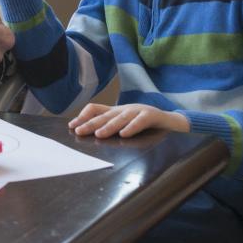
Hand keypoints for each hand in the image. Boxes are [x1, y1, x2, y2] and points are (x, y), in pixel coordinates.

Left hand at [69, 103, 189, 137]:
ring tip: (99, 134)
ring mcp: (138, 110)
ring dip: (109, 126)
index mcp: (116, 111)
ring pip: (122, 118)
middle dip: (91, 123)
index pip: (96, 108)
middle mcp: (125, 109)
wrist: (170, 120)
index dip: (84, 116)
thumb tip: (89, 133)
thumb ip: (108, 125)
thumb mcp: (123, 122)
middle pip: (106, 115)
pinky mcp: (152, 115)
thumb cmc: (143, 123)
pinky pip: (141, 121)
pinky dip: (132, 127)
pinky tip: (124, 134)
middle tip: (79, 131)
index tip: (72, 126)